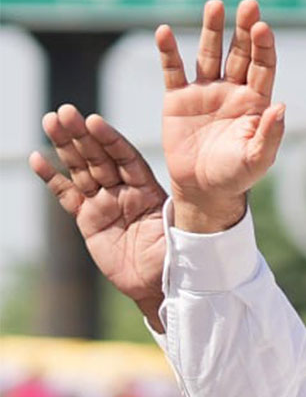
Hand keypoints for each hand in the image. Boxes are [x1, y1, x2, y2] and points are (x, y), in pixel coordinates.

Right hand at [29, 107, 168, 329]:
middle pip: (99, 157)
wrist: (159, 285)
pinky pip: (67, 195)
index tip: (94, 121)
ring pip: (81, 169)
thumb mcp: (176, 230)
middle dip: (82, 134)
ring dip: (65, 146)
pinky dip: (52, 177)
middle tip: (64, 112)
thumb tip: (176, 199)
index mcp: (147, 189)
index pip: (126, 157)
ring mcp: (104, 203)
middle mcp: (124, 191)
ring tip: (50, 121)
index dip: (110, 139)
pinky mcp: (88, 219)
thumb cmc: (176, 257)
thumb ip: (168, 212)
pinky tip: (38, 158)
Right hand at [159, 0, 285, 232]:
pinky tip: (163, 32)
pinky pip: (172, 70)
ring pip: (208, 54)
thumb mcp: (257, 159)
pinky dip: (168, 52)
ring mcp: (204, 91)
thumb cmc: (236, 176)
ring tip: (215, 4)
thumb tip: (281, 107)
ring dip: (211, 30)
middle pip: (239, 53)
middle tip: (248, 5)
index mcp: (255, 102)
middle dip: (243, 29)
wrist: (204, 189)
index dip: (263, 47)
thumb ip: (270, 134)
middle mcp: (232, 91)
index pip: (262, 67)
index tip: (263, 27)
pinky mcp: (177, 98)